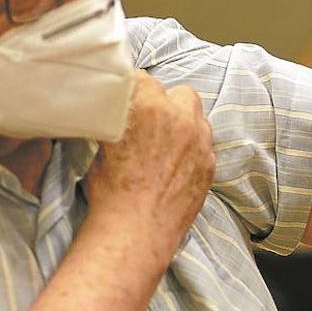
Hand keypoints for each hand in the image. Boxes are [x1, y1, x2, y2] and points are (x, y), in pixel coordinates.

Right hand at [86, 72, 214, 263]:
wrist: (134, 232)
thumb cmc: (110, 191)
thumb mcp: (101, 144)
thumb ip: (115, 117)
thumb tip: (115, 108)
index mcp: (148, 106)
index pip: (144, 78)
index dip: (134, 90)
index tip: (129, 99)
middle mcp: (180, 118)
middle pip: (179, 92)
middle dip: (166, 102)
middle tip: (149, 121)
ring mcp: (200, 141)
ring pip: (197, 116)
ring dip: (184, 122)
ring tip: (165, 143)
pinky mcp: (210, 164)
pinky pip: (204, 144)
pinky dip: (193, 147)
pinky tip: (175, 164)